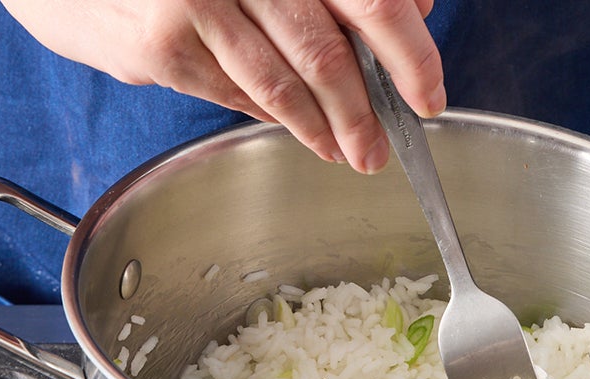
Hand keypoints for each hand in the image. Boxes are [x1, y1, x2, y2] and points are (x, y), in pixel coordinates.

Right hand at [0, 0, 444, 173]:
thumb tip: (415, 10)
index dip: (408, 54)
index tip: (428, 96)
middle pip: (327, 52)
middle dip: (363, 113)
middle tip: (380, 150)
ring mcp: (198, 6)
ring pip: (280, 84)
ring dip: (321, 129)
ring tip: (346, 153)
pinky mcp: (161, 48)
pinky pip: (235, 95)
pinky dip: (270, 117)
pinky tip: (296, 129)